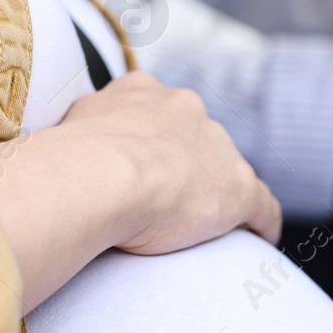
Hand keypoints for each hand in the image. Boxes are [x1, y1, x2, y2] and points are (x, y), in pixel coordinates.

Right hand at [59, 72, 281, 254]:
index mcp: (145, 94)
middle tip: (169, 199)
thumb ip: (84, 126)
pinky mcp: (239, 188)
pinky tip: (262, 238)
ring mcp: (217, 148)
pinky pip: (261, 205)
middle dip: (189, 163)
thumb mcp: (70, 126)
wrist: (100, 174)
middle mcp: (187, 110)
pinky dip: (262, 221)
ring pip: (228, 169)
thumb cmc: (74, 158)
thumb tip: (73, 138)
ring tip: (209, 225)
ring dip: (220, 192)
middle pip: (197, 137)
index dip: (155, 139)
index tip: (148, 162)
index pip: (160, 112)